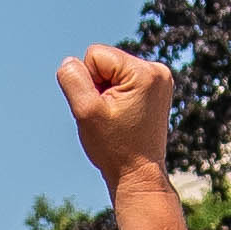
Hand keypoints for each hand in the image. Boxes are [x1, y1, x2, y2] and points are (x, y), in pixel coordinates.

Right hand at [58, 44, 176, 181]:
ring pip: (112, 71)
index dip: (89, 81)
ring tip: (118, 117)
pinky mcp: (156, 89)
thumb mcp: (86, 111)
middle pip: (105, 61)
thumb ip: (73, 79)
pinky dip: (117, 96)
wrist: (139, 175)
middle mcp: (157, 70)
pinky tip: (124, 116)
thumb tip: (70, 61)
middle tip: (110, 115)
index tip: (103, 108)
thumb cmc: (114, 147)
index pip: (95, 54)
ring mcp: (160, 79)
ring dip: (107, 92)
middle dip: (99, 85)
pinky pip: (123, 80)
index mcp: (144, 72)